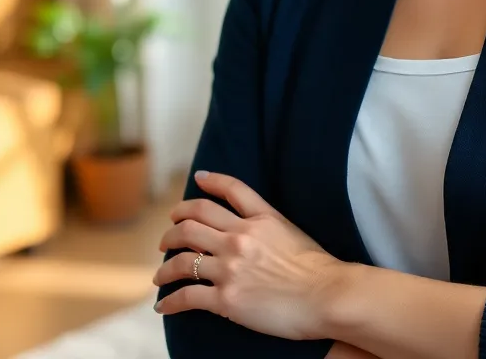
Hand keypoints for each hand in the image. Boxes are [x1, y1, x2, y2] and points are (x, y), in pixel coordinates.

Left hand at [153, 172, 343, 339]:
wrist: (326, 295)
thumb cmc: (317, 267)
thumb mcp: (291, 230)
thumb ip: (268, 223)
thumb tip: (254, 225)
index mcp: (260, 218)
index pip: (229, 189)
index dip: (210, 181)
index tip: (197, 179)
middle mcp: (239, 237)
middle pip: (192, 222)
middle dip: (173, 228)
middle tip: (166, 238)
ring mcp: (230, 267)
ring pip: (182, 258)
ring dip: (165, 268)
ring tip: (160, 275)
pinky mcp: (226, 299)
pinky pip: (187, 296)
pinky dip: (170, 302)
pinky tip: (163, 306)